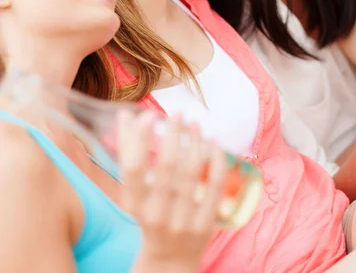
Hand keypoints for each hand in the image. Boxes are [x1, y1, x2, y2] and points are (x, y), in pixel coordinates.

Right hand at [118, 111, 225, 271]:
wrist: (169, 261)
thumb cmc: (149, 215)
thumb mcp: (133, 192)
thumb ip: (128, 154)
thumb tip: (125, 114)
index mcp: (133, 205)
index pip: (133, 167)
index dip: (138, 138)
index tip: (147, 114)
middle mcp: (156, 215)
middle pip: (166, 166)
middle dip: (172, 133)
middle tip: (176, 113)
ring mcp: (182, 221)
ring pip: (192, 171)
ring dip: (194, 141)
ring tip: (194, 123)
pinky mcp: (205, 224)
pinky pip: (214, 185)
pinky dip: (215, 160)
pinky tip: (213, 142)